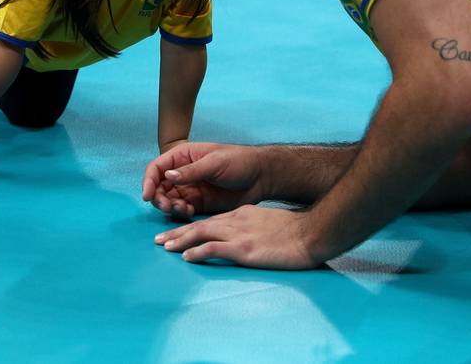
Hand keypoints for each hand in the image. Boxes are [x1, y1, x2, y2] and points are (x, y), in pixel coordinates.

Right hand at [141, 142, 267, 217]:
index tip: (147, 195)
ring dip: (168, 206)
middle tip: (167, 206)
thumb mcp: (215, 163)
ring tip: (181, 209)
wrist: (261, 177)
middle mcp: (182, 173)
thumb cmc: (240, 161)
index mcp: (183, 156)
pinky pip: (181, 209)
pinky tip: (188, 212)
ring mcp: (190, 188)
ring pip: (168, 199)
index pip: (157, 168)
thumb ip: (191, 171)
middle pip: (158, 186)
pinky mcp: (198, 203)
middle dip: (158, 197)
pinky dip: (180, 213)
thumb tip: (167, 176)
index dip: (148, 181)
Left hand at [155, 205, 321, 268]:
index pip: (211, 220)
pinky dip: (197, 251)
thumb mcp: (270, 223)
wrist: (311, 233)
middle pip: (200, 224)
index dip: (191, 227)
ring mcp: (240, 234)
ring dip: (180, 240)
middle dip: (177, 232)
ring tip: (164, 247)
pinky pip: (214, 248)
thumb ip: (254, 228)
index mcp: (243, 214)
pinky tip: (186, 257)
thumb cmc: (297, 231)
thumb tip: (246, 239)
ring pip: (201, 233)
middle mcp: (237, 221)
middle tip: (158, 240)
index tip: (176, 233)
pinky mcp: (244, 248)